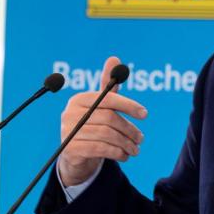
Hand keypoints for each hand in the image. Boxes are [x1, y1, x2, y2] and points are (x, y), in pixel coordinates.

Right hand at [57, 56, 147, 186]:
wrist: (76, 154)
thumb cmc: (92, 123)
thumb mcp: (101, 105)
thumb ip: (108, 85)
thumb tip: (114, 58)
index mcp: (79, 99)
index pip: (107, 99)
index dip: (128, 105)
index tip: (145, 114)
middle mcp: (70, 113)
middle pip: (108, 118)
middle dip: (129, 129)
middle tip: (141, 138)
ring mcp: (68, 132)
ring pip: (106, 135)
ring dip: (126, 143)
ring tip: (136, 149)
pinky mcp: (70, 149)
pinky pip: (100, 149)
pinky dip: (117, 153)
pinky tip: (125, 155)